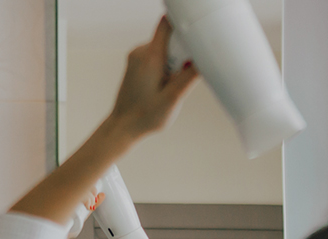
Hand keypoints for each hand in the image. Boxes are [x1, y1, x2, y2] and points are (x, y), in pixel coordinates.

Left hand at [105, 18, 200, 139]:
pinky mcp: (137, 62)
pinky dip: (167, 66)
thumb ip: (189, 76)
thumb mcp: (172, 99)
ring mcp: (137, 56)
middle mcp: (141, 51)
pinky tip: (163, 84)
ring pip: (166, 47)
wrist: (123, 126)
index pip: (167, 24)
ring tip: (169, 85)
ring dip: (176, 62)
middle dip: (182, 53)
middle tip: (180, 77)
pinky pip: (159, 55)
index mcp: (150, 57)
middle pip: (170, 37)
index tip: (194, 44)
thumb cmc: (145, 116)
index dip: (184, 27)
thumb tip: (204, 58)